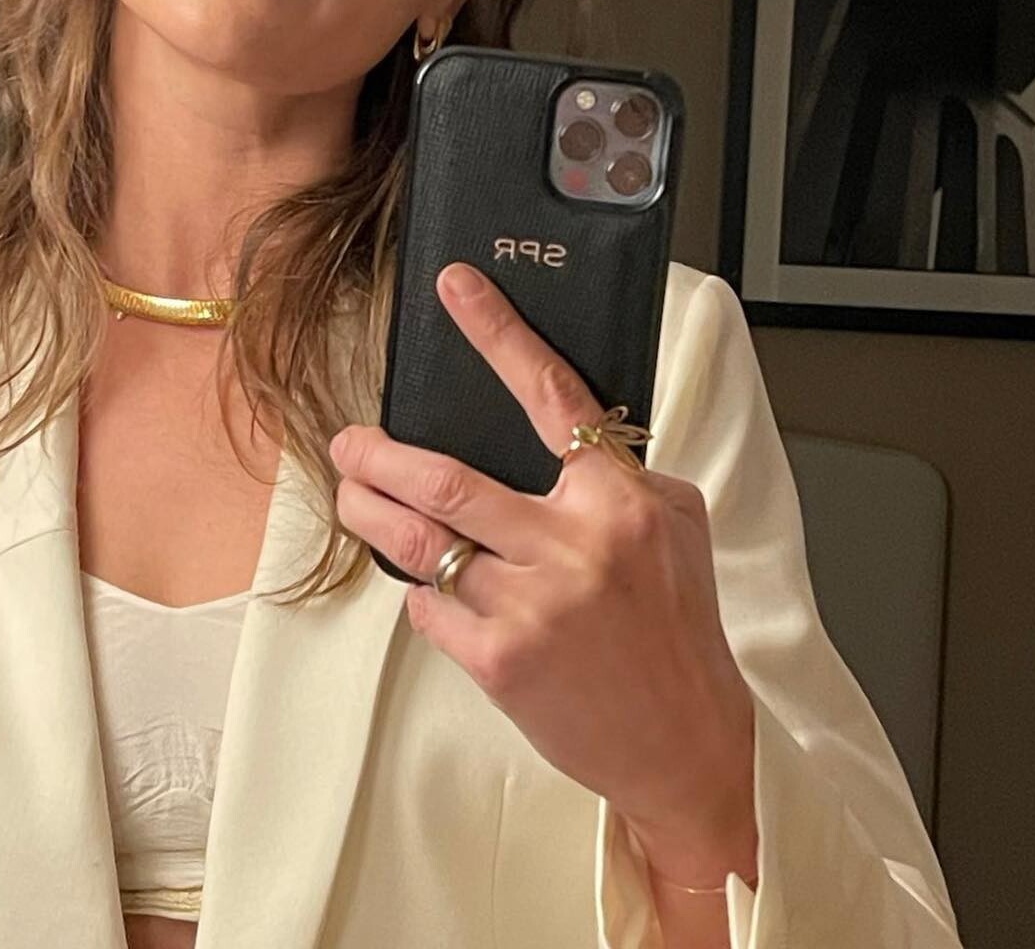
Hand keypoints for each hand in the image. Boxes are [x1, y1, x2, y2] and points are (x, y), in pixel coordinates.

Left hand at [329, 260, 755, 852]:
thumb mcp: (677, 528)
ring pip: (420, 539)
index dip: (498, 334)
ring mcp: (532, 605)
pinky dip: (419, 588)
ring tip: (349, 493)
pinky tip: (426, 583)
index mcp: (619, 500)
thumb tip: (557, 430)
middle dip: (379, 455)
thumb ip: (620, 475)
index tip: (457, 290)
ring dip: (368, 510)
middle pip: (446, 478)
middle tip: (349, 441)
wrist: (686, 743)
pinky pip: (430, 605)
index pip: (549, 395)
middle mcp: (573, 544)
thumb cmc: (678, 630)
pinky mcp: (499, 660)